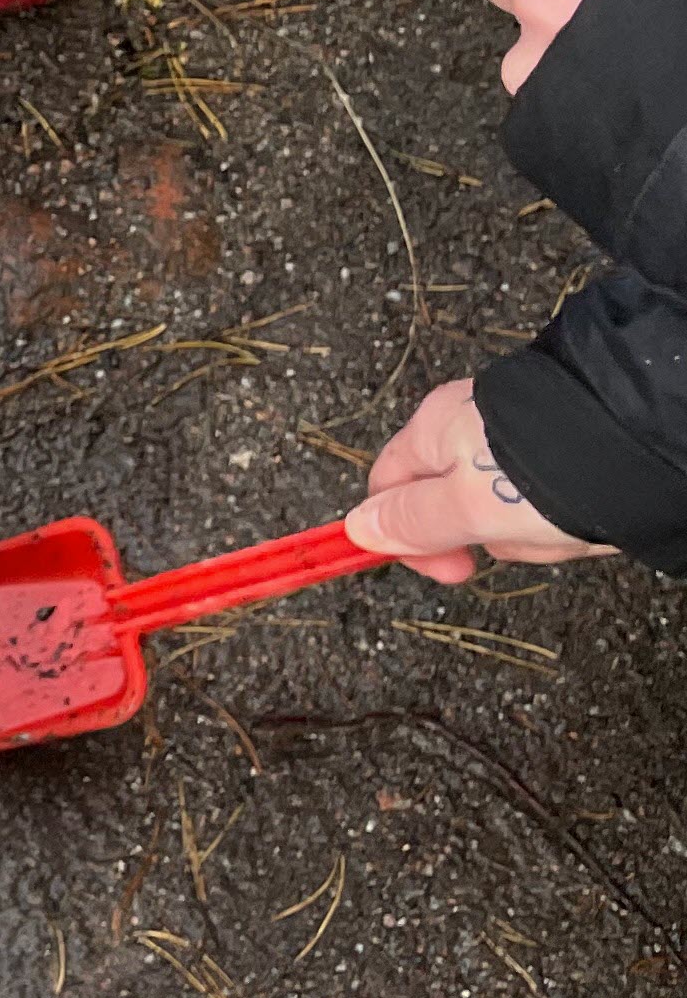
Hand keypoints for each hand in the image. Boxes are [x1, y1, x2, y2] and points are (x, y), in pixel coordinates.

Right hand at [346, 377, 612, 582]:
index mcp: (432, 430)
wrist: (637, 437)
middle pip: (456, 506)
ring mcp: (521, 437)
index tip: (448, 571)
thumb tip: (359, 531)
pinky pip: (551, 497)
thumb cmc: (545, 472)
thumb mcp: (465, 508)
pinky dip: (570, 515)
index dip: (409, 538)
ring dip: (539, 533)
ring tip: (569, 527)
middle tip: (525, 539)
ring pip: (511, 509)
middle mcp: (471, 426)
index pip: (391, 492)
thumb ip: (410, 522)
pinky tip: (591, 516)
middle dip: (493, 537)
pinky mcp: (565, 447)